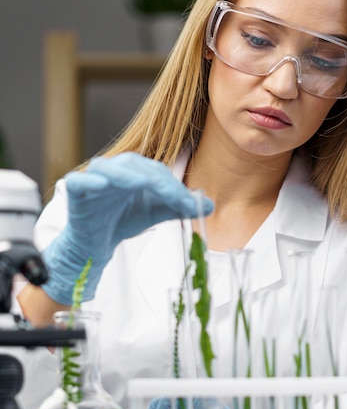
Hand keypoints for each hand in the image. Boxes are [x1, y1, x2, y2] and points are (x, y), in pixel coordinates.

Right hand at [42, 153, 212, 304]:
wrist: (97, 242)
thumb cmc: (126, 219)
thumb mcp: (158, 213)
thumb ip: (181, 207)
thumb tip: (210, 206)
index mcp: (135, 169)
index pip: (157, 172)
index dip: (173, 187)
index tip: (188, 204)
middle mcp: (115, 168)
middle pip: (135, 166)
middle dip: (156, 181)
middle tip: (173, 197)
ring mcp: (93, 177)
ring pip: (108, 168)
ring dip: (125, 174)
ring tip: (141, 183)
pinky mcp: (75, 190)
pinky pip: (78, 181)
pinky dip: (88, 181)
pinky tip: (101, 185)